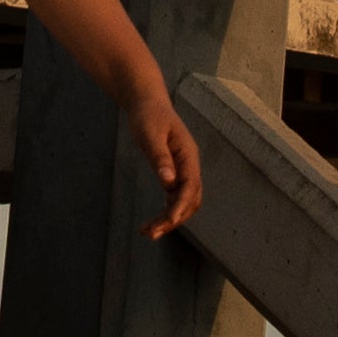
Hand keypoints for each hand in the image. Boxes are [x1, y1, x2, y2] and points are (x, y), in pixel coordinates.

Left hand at [125, 65, 202, 236]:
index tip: (168, 220)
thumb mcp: (150, 135)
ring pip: (183, 202)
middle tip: (151, 233)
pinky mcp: (174, 172)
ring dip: (169, 219)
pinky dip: (166, 211)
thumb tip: (169, 181)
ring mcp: (183, 170)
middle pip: (190, 200)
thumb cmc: (148, 116)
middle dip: (174, 219)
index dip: (180, 206)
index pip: (190, 187)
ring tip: (148, 233)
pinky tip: (153, 222)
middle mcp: (190, 165)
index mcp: (188, 155)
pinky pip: (175, 197)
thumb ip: (160, 158)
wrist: (147, 102)